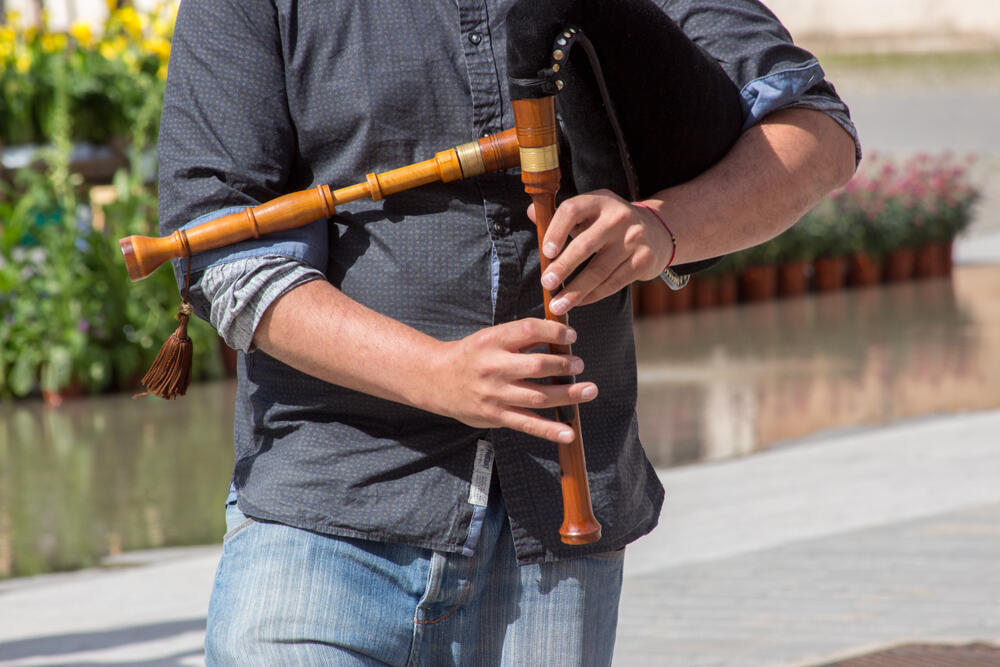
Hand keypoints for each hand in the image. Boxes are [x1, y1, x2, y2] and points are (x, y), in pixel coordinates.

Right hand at [428, 318, 597, 442]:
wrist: (436, 380)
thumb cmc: (471, 356)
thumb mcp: (489, 338)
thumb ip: (520, 338)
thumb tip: (559, 335)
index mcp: (491, 341)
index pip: (528, 330)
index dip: (553, 331)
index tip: (570, 334)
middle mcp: (493, 367)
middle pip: (536, 366)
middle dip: (563, 364)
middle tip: (579, 364)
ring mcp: (495, 395)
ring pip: (537, 397)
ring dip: (567, 394)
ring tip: (588, 390)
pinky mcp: (496, 417)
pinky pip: (527, 425)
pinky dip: (550, 430)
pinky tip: (568, 433)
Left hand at [529, 189, 673, 314]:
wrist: (657, 231)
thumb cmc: (610, 224)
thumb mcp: (590, 212)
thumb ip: (562, 217)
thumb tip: (531, 212)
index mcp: (600, 201)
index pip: (572, 210)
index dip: (556, 231)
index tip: (546, 252)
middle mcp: (618, 217)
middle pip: (585, 245)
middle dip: (563, 267)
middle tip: (546, 283)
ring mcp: (633, 239)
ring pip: (599, 270)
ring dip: (575, 291)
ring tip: (557, 305)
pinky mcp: (643, 261)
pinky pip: (613, 283)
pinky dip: (593, 295)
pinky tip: (578, 302)